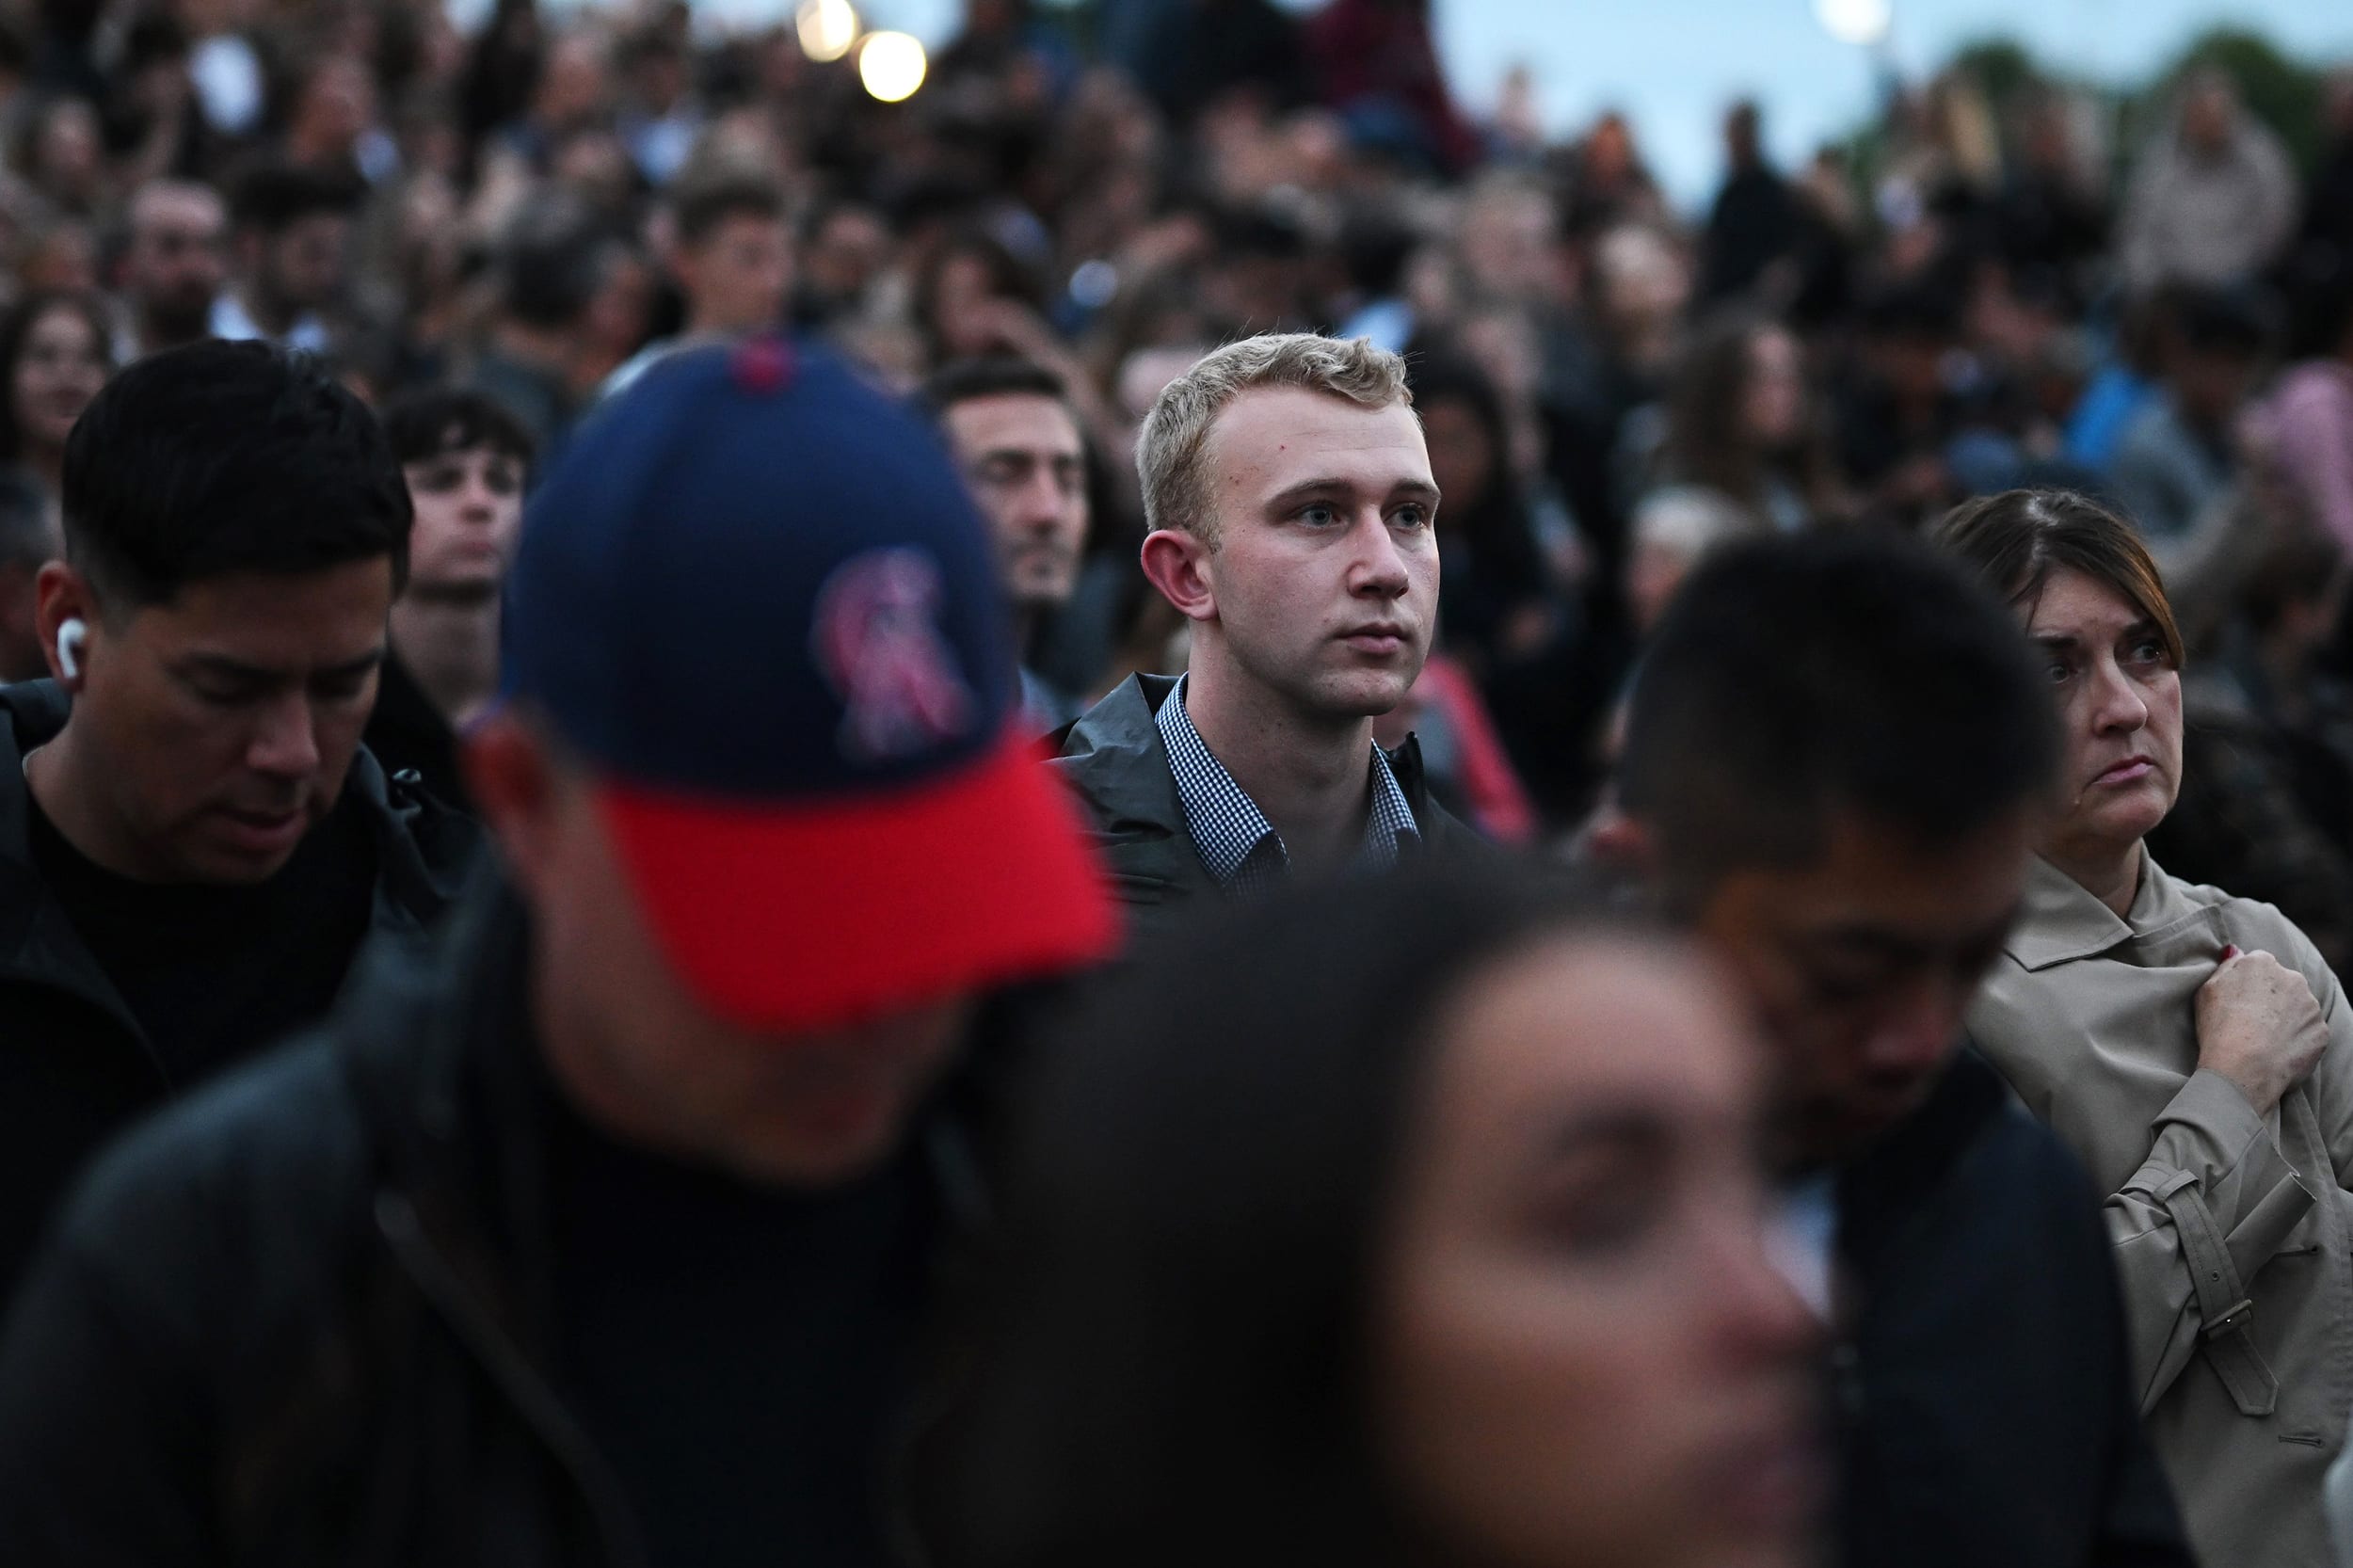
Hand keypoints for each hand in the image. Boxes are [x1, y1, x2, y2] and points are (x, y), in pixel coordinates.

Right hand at [2196, 945, 2327, 1115]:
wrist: (2244, 1067)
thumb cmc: (2219, 1027)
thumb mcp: (2207, 990)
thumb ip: (2226, 966)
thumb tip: (2236, 952)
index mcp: (2262, 964)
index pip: (2258, 964)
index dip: (2247, 983)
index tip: (2238, 1001)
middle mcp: (2293, 979)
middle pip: (2283, 983)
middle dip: (2271, 997)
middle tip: (2250, 1021)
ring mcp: (2311, 1006)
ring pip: (2299, 1007)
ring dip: (2286, 1018)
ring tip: (2264, 1039)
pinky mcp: (2321, 1032)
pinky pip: (2309, 1032)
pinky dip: (2296, 1039)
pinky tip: (2277, 1050)